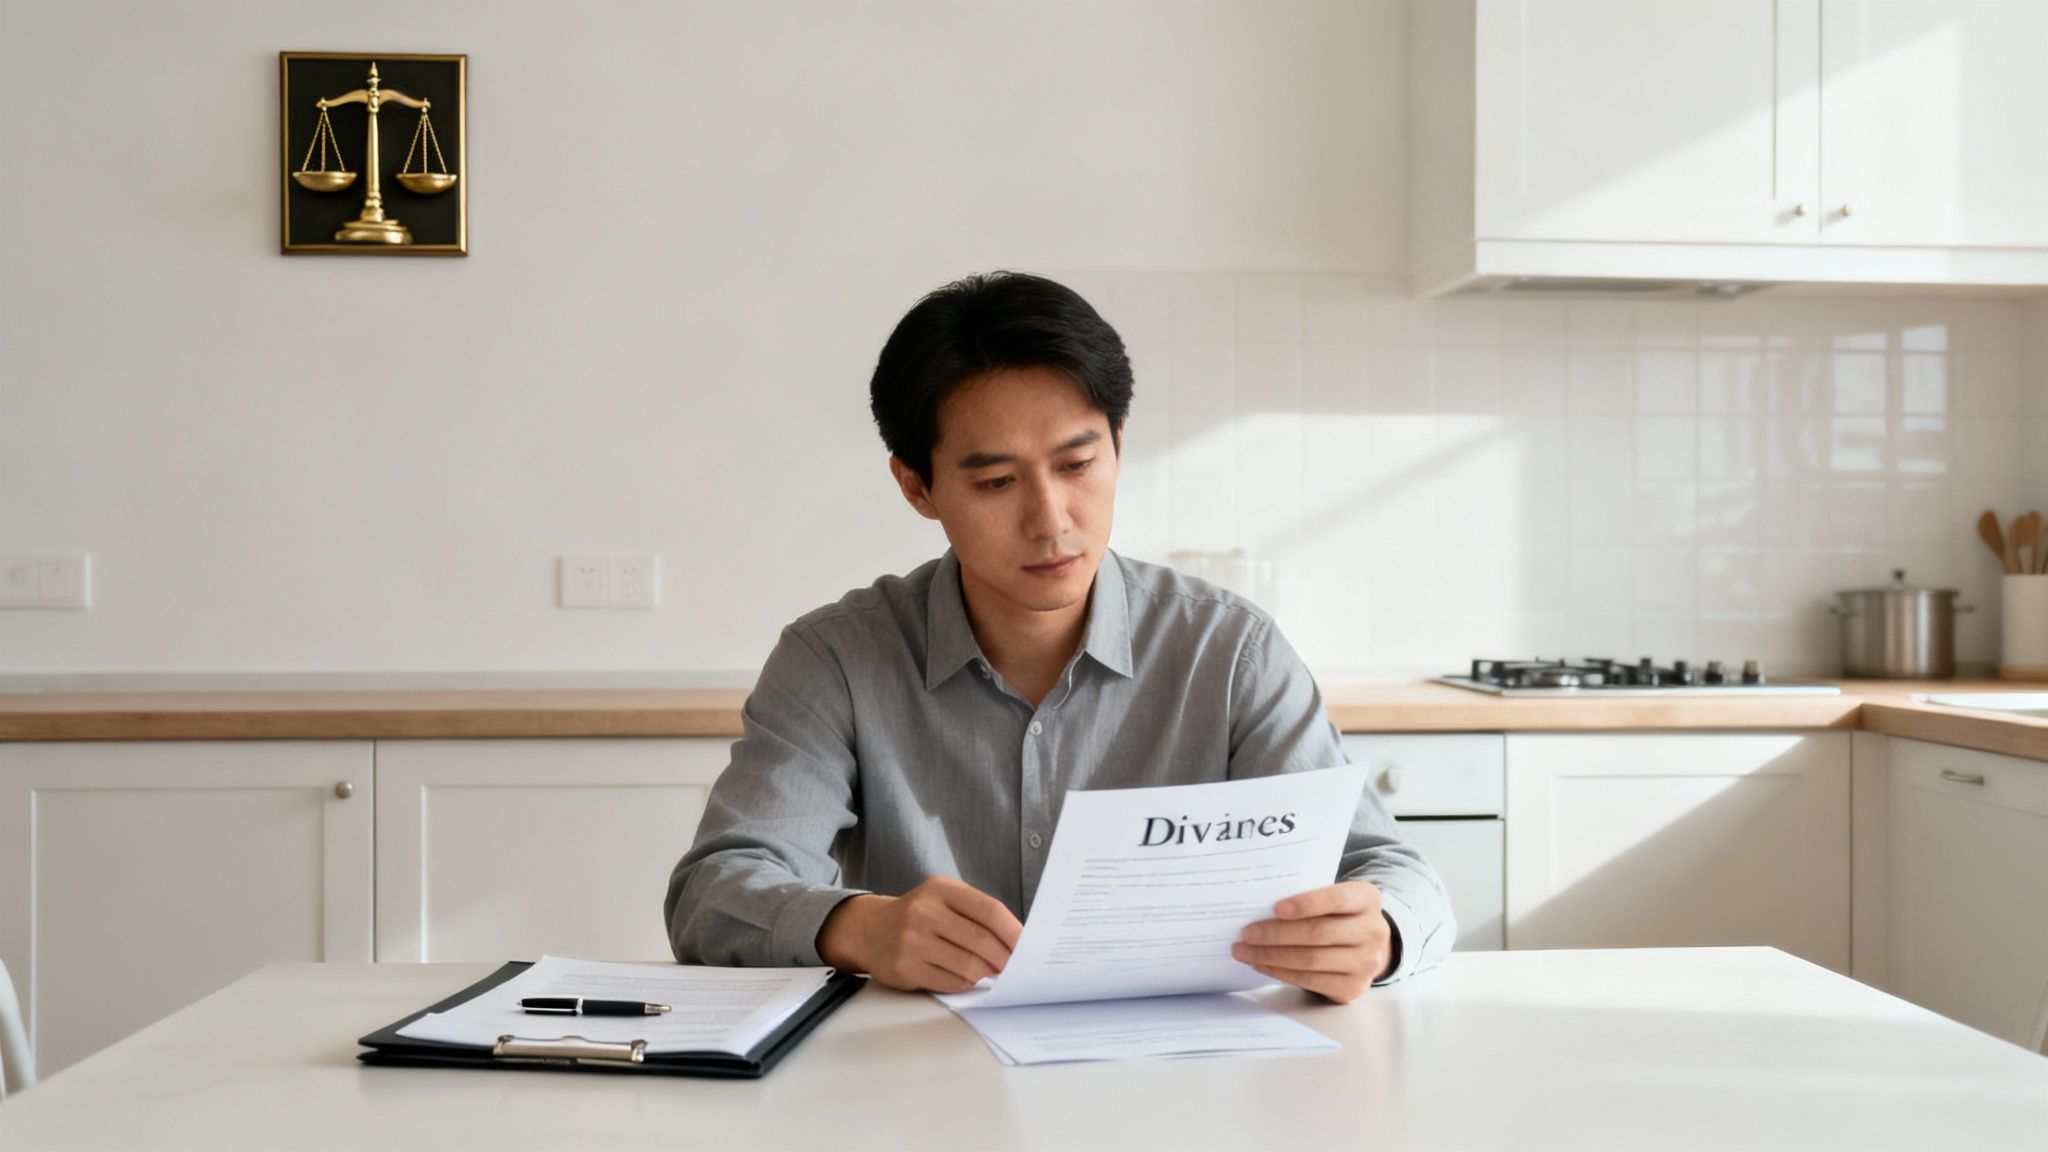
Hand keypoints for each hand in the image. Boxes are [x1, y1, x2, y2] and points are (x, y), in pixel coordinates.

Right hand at [816, 876, 1023, 993]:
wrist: (869, 930)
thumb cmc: (918, 916)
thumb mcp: (942, 900)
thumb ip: (975, 915)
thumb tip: (1015, 944)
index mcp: (940, 890)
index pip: (989, 909)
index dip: (1012, 931)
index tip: (1028, 946)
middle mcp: (924, 912)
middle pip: (980, 940)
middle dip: (1004, 958)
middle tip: (1013, 967)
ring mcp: (912, 941)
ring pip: (967, 965)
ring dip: (985, 973)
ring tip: (988, 972)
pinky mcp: (905, 967)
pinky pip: (949, 982)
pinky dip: (965, 983)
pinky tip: (966, 978)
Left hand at [1232, 881, 1391, 1003]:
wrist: (1364, 946)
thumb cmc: (1337, 915)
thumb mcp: (1333, 898)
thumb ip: (1309, 897)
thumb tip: (1260, 906)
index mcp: (1367, 899)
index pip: (1336, 899)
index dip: (1305, 904)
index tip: (1276, 908)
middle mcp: (1373, 931)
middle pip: (1318, 933)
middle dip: (1276, 934)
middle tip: (1246, 933)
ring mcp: (1366, 963)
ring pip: (1311, 960)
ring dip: (1271, 956)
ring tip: (1245, 951)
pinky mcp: (1353, 987)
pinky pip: (1310, 981)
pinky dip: (1280, 972)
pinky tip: (1261, 964)